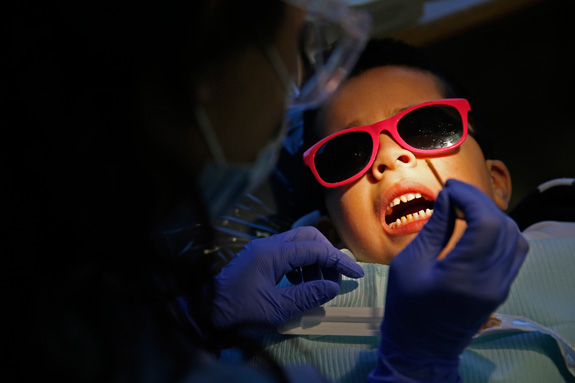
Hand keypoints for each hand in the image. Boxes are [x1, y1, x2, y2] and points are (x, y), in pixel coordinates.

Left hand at [211, 226, 363, 329]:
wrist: (204, 316)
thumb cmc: (237, 313)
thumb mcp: (276, 309)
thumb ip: (307, 295)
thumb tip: (334, 287)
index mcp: (272, 253)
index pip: (314, 248)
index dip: (338, 261)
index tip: (356, 276)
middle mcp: (267, 246)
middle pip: (307, 237)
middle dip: (327, 254)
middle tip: (337, 278)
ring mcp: (261, 251)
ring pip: (297, 245)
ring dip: (314, 261)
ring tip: (320, 286)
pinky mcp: (258, 260)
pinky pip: (286, 255)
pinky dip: (300, 267)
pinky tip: (302, 286)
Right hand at [369, 179, 528, 381]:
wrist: (421, 347)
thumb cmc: (406, 307)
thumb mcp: (410, 264)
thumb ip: (434, 228)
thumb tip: (447, 197)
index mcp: (464, 275)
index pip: (486, 223)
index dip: (471, 198)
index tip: (449, 188)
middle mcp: (491, 281)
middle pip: (503, 226)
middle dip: (480, 201)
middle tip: (454, 192)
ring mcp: (501, 286)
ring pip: (514, 236)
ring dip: (492, 214)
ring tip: (465, 206)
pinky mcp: (502, 288)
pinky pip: (514, 251)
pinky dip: (500, 231)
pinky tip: (478, 225)